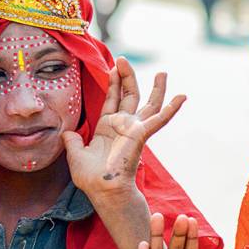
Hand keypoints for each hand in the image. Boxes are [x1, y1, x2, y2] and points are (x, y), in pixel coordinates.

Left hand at [63, 57, 184, 200]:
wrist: (103, 190)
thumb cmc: (91, 178)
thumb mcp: (75, 154)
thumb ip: (72, 141)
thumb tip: (66, 133)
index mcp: (108, 128)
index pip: (113, 100)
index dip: (114, 83)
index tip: (113, 67)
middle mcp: (124, 126)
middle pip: (130, 96)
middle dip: (127, 77)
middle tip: (123, 59)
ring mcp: (135, 129)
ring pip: (149, 104)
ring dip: (156, 88)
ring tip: (162, 72)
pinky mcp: (142, 134)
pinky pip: (160, 119)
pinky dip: (172, 108)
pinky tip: (182, 96)